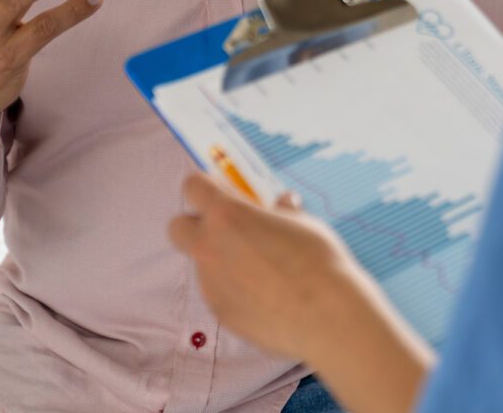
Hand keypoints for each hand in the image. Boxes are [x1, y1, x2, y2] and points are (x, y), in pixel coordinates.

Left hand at [169, 174, 434, 412]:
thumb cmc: (318, 260)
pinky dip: (235, 291)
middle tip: (228, 232)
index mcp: (227, 214)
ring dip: (224, 261)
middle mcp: (209, 246)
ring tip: (265, 273)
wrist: (325, 315)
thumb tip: (282, 204)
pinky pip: (219, 292)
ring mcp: (211, 282)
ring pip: (204, 263)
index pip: (192, 187)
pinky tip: (267, 297)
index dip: (206, 188)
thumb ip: (280, 211)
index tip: (223, 193)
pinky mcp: (219, 311)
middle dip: (195, 226)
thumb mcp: (303, 222)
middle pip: (177, 227)